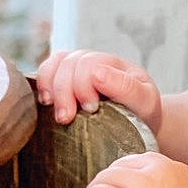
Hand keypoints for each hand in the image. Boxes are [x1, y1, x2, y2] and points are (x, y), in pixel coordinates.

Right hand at [34, 48, 163, 133]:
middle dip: (64, 91)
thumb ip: (126, 87)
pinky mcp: (66, 79)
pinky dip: (42, 84)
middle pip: (70, 63)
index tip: (91, 110)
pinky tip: (46, 102)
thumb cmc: (142, 115)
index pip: (90, 64)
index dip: (84, 86)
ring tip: (56, 112)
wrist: (138, 126)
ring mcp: (79, 68)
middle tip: (67, 118)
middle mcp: (95, 62)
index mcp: (116, 65)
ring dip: (51, 87)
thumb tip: (96, 73)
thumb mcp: (144, 102)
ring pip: (56, 63)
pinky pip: (47, 71)